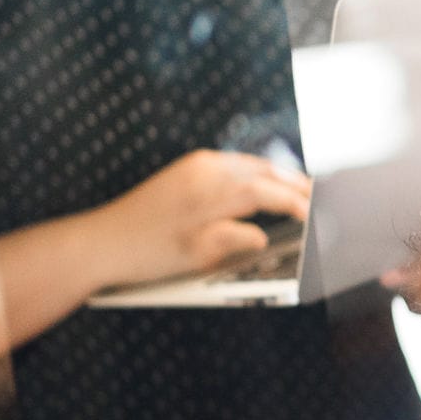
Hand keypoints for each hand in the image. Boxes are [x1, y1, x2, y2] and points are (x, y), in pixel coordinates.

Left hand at [90, 149, 310, 286]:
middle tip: (318, 198)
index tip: (313, 216)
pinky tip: (263, 184)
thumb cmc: (146, 252)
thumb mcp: (196, 255)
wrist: (102, 241)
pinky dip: (256, 173)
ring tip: (299, 190)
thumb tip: (262, 235)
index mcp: (210, 190)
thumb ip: (235, 241)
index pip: (267, 192)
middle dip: (294, 184)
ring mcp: (196, 165)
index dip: (296, 204)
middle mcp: (205, 170)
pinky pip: (234, 164)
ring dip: (277, 176)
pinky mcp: (188, 167)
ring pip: (251, 165)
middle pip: (263, 171)